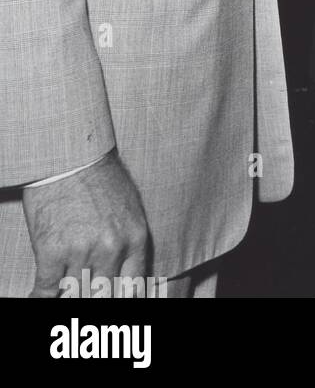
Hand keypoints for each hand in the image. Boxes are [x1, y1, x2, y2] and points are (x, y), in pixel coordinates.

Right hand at [22, 150, 148, 297]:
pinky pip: (47, 290)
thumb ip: (128, 242)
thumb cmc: (100, 178)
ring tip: (61, 293)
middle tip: (82, 293)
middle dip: (91, 296)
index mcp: (135, 238)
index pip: (133, 288)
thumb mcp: (128, 208)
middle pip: (102, 295)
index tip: (109, 299)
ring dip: (66, 294)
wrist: (70, 155)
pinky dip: (41, 297)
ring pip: (74, 294)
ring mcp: (82, 251)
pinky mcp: (52, 251)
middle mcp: (112, 248)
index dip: (119, 299)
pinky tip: (38, 296)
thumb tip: (126, 275)